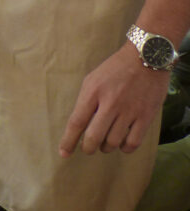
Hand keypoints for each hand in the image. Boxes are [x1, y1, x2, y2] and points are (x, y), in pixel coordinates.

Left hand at [59, 43, 169, 158]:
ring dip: (106, 147)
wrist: (145, 57)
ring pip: (112, 142)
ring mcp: (129, 110)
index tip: (64, 153)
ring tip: (104, 144)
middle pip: (93, 137)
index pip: (76, 122)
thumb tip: (79, 125)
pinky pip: (133, 142)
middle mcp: (110, 103)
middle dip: (87, 148)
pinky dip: (125, 148)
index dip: (68, 141)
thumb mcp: (93, 79)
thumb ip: (85, 100)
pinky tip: (122, 144)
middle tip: (87, 148)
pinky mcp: (145, 116)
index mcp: (93, 91)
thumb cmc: (115, 69)